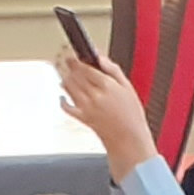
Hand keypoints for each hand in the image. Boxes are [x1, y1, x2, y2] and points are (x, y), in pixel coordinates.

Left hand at [54, 49, 158, 178]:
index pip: (85, 67)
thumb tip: (100, 57)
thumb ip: (112, 70)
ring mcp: (87, 107)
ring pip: (69, 87)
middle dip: (68, 66)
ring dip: (65, 78)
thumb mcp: (127, 87)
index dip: (76, 59)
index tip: (73, 55)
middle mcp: (95, 95)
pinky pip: (66, 107)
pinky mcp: (82, 118)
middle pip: (75, 75)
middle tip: (65, 60)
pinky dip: (62, 100)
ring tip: (65, 74)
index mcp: (107, 86)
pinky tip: (63, 95)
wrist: (129, 139)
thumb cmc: (131, 114)